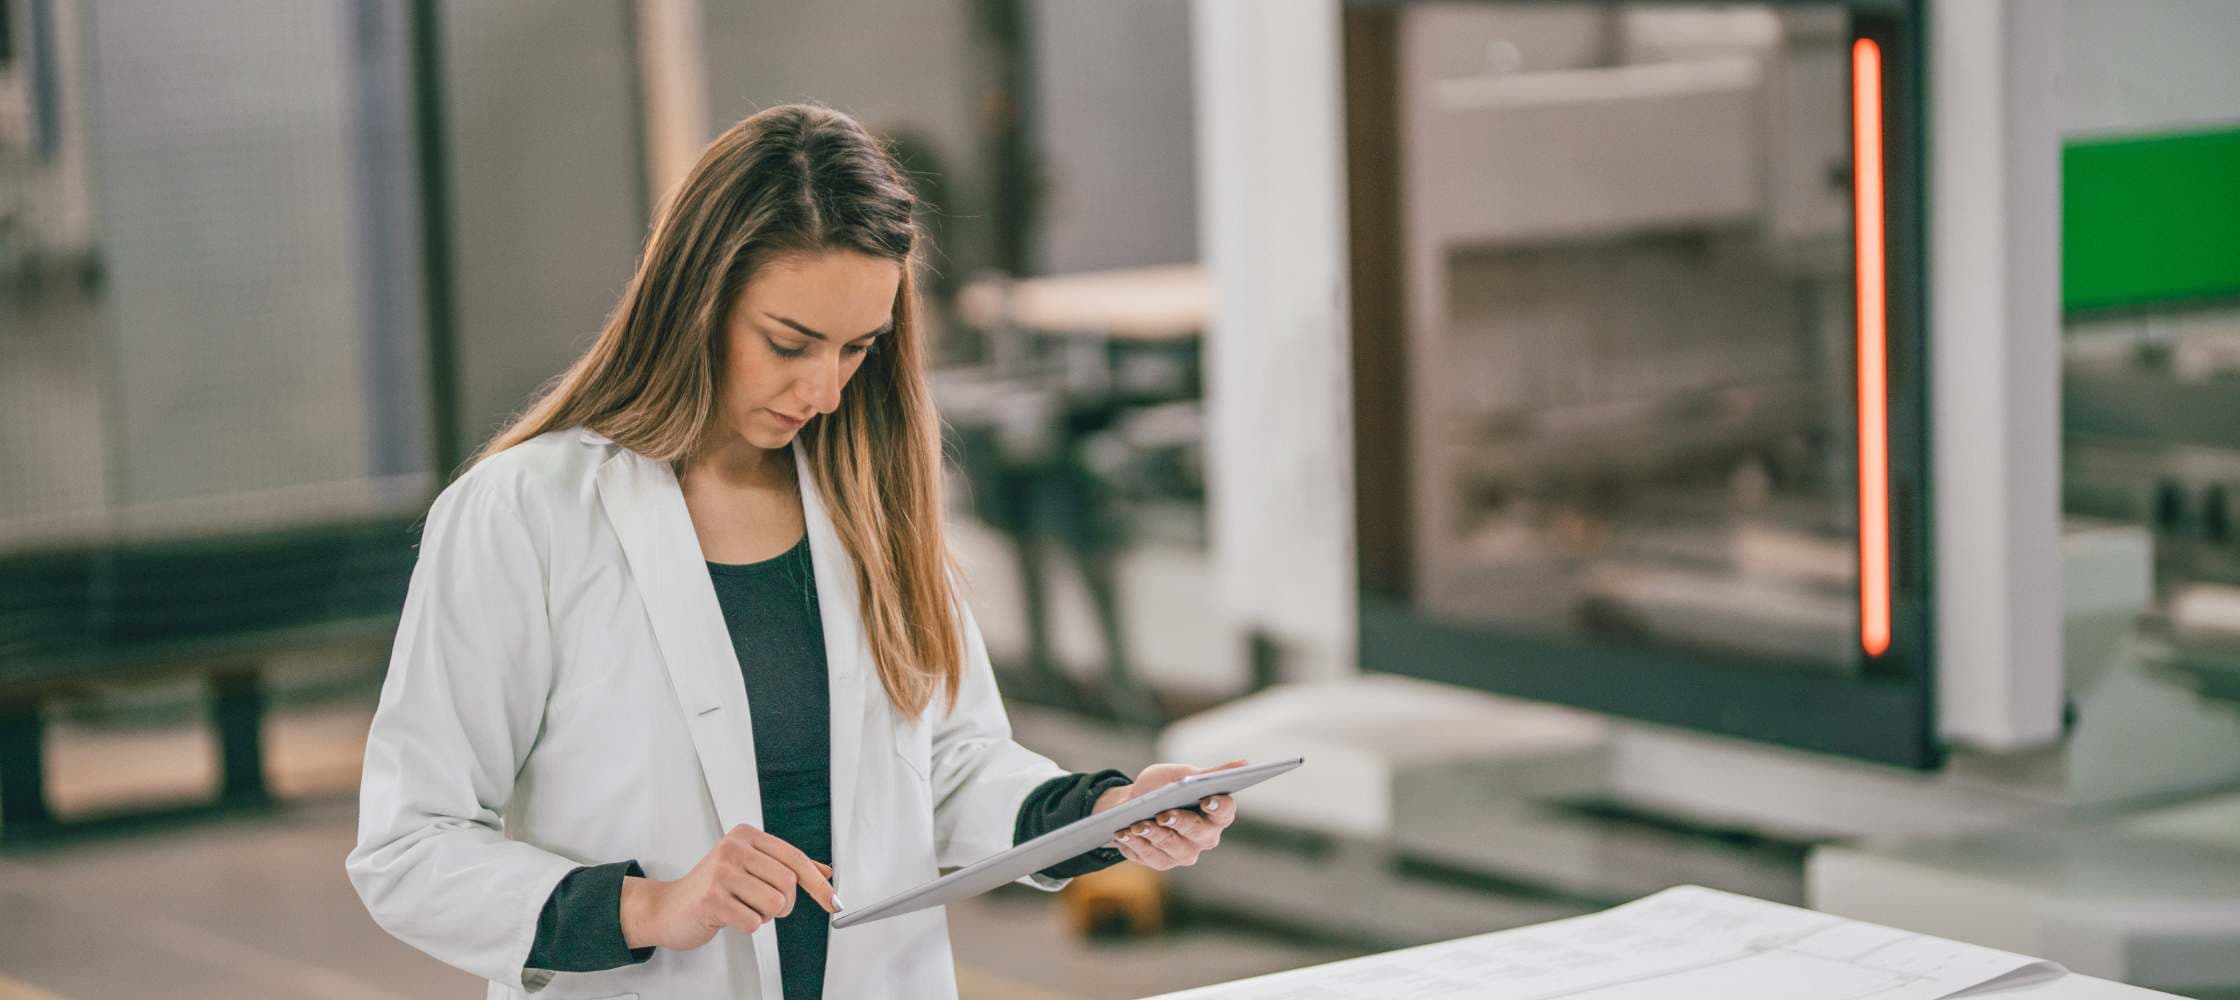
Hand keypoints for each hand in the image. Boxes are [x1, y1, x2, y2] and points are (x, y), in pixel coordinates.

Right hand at [620, 824, 837, 951]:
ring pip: (774, 904)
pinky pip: (753, 922)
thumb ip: (786, 867)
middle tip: (762, 906)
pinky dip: (747, 926)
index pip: (795, 858)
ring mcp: (721, 871)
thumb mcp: (750, 868)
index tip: (833, 902)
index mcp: (746, 835)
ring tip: (742, 908)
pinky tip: (729, 916)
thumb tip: (825, 872)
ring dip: (763, 915)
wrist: (668, 908)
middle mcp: (733, 848)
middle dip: (783, 904)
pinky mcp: (711, 898)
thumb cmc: (712, 888)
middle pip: (788, 883)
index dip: (818, 885)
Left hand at [1093, 760, 1244, 871]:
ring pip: (1174, 848)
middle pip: (1200, 834)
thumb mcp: (1180, 774)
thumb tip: (1244, 763)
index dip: (1219, 807)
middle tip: (1162, 814)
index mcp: (1216, 813)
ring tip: (1136, 824)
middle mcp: (1205, 837)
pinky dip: (1136, 843)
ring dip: (1153, 834)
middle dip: (1180, 823)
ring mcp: (1185, 853)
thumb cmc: (1161, 787)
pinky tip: (1123, 833)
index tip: (1206, 799)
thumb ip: (1208, 773)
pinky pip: (1151, 857)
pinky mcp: (1163, 863)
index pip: (1225, 812)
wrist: (1130, 804)